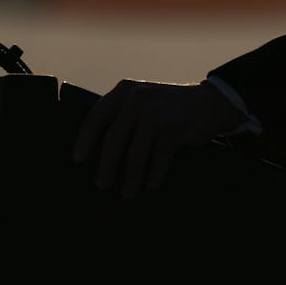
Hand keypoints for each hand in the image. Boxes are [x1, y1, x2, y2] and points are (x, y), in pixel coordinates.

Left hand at [72, 80, 246, 198]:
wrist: (208, 102)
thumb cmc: (167, 110)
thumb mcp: (142, 104)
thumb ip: (122, 118)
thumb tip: (97, 155)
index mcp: (124, 91)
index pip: (97, 115)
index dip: (85, 139)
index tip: (77, 159)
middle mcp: (138, 97)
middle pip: (115, 137)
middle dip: (107, 165)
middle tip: (101, 185)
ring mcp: (157, 110)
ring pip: (137, 151)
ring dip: (131, 176)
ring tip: (127, 193)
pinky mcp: (174, 124)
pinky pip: (160, 155)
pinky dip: (155, 173)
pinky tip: (151, 185)